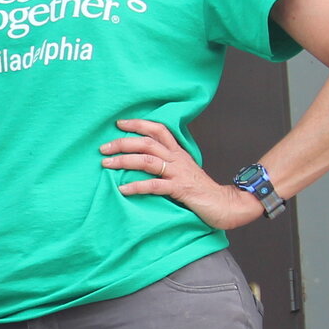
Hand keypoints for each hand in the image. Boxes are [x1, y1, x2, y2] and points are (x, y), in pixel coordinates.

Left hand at [100, 118, 262, 228]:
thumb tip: (142, 160)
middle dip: (123, 143)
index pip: (158, 130)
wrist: (226, 204)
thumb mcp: (183, 171)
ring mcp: (179, 173)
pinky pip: (154, 185)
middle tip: (103, 148)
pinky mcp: (180, 189)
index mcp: (178, 152)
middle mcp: (178, 159)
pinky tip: (122, 189)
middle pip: (147, 143)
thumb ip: (167, 164)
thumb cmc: (200, 190)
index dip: (139, 124)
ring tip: (106, 164)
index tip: (119, 124)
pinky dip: (136, 186)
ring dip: (124, 161)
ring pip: (148, 160)